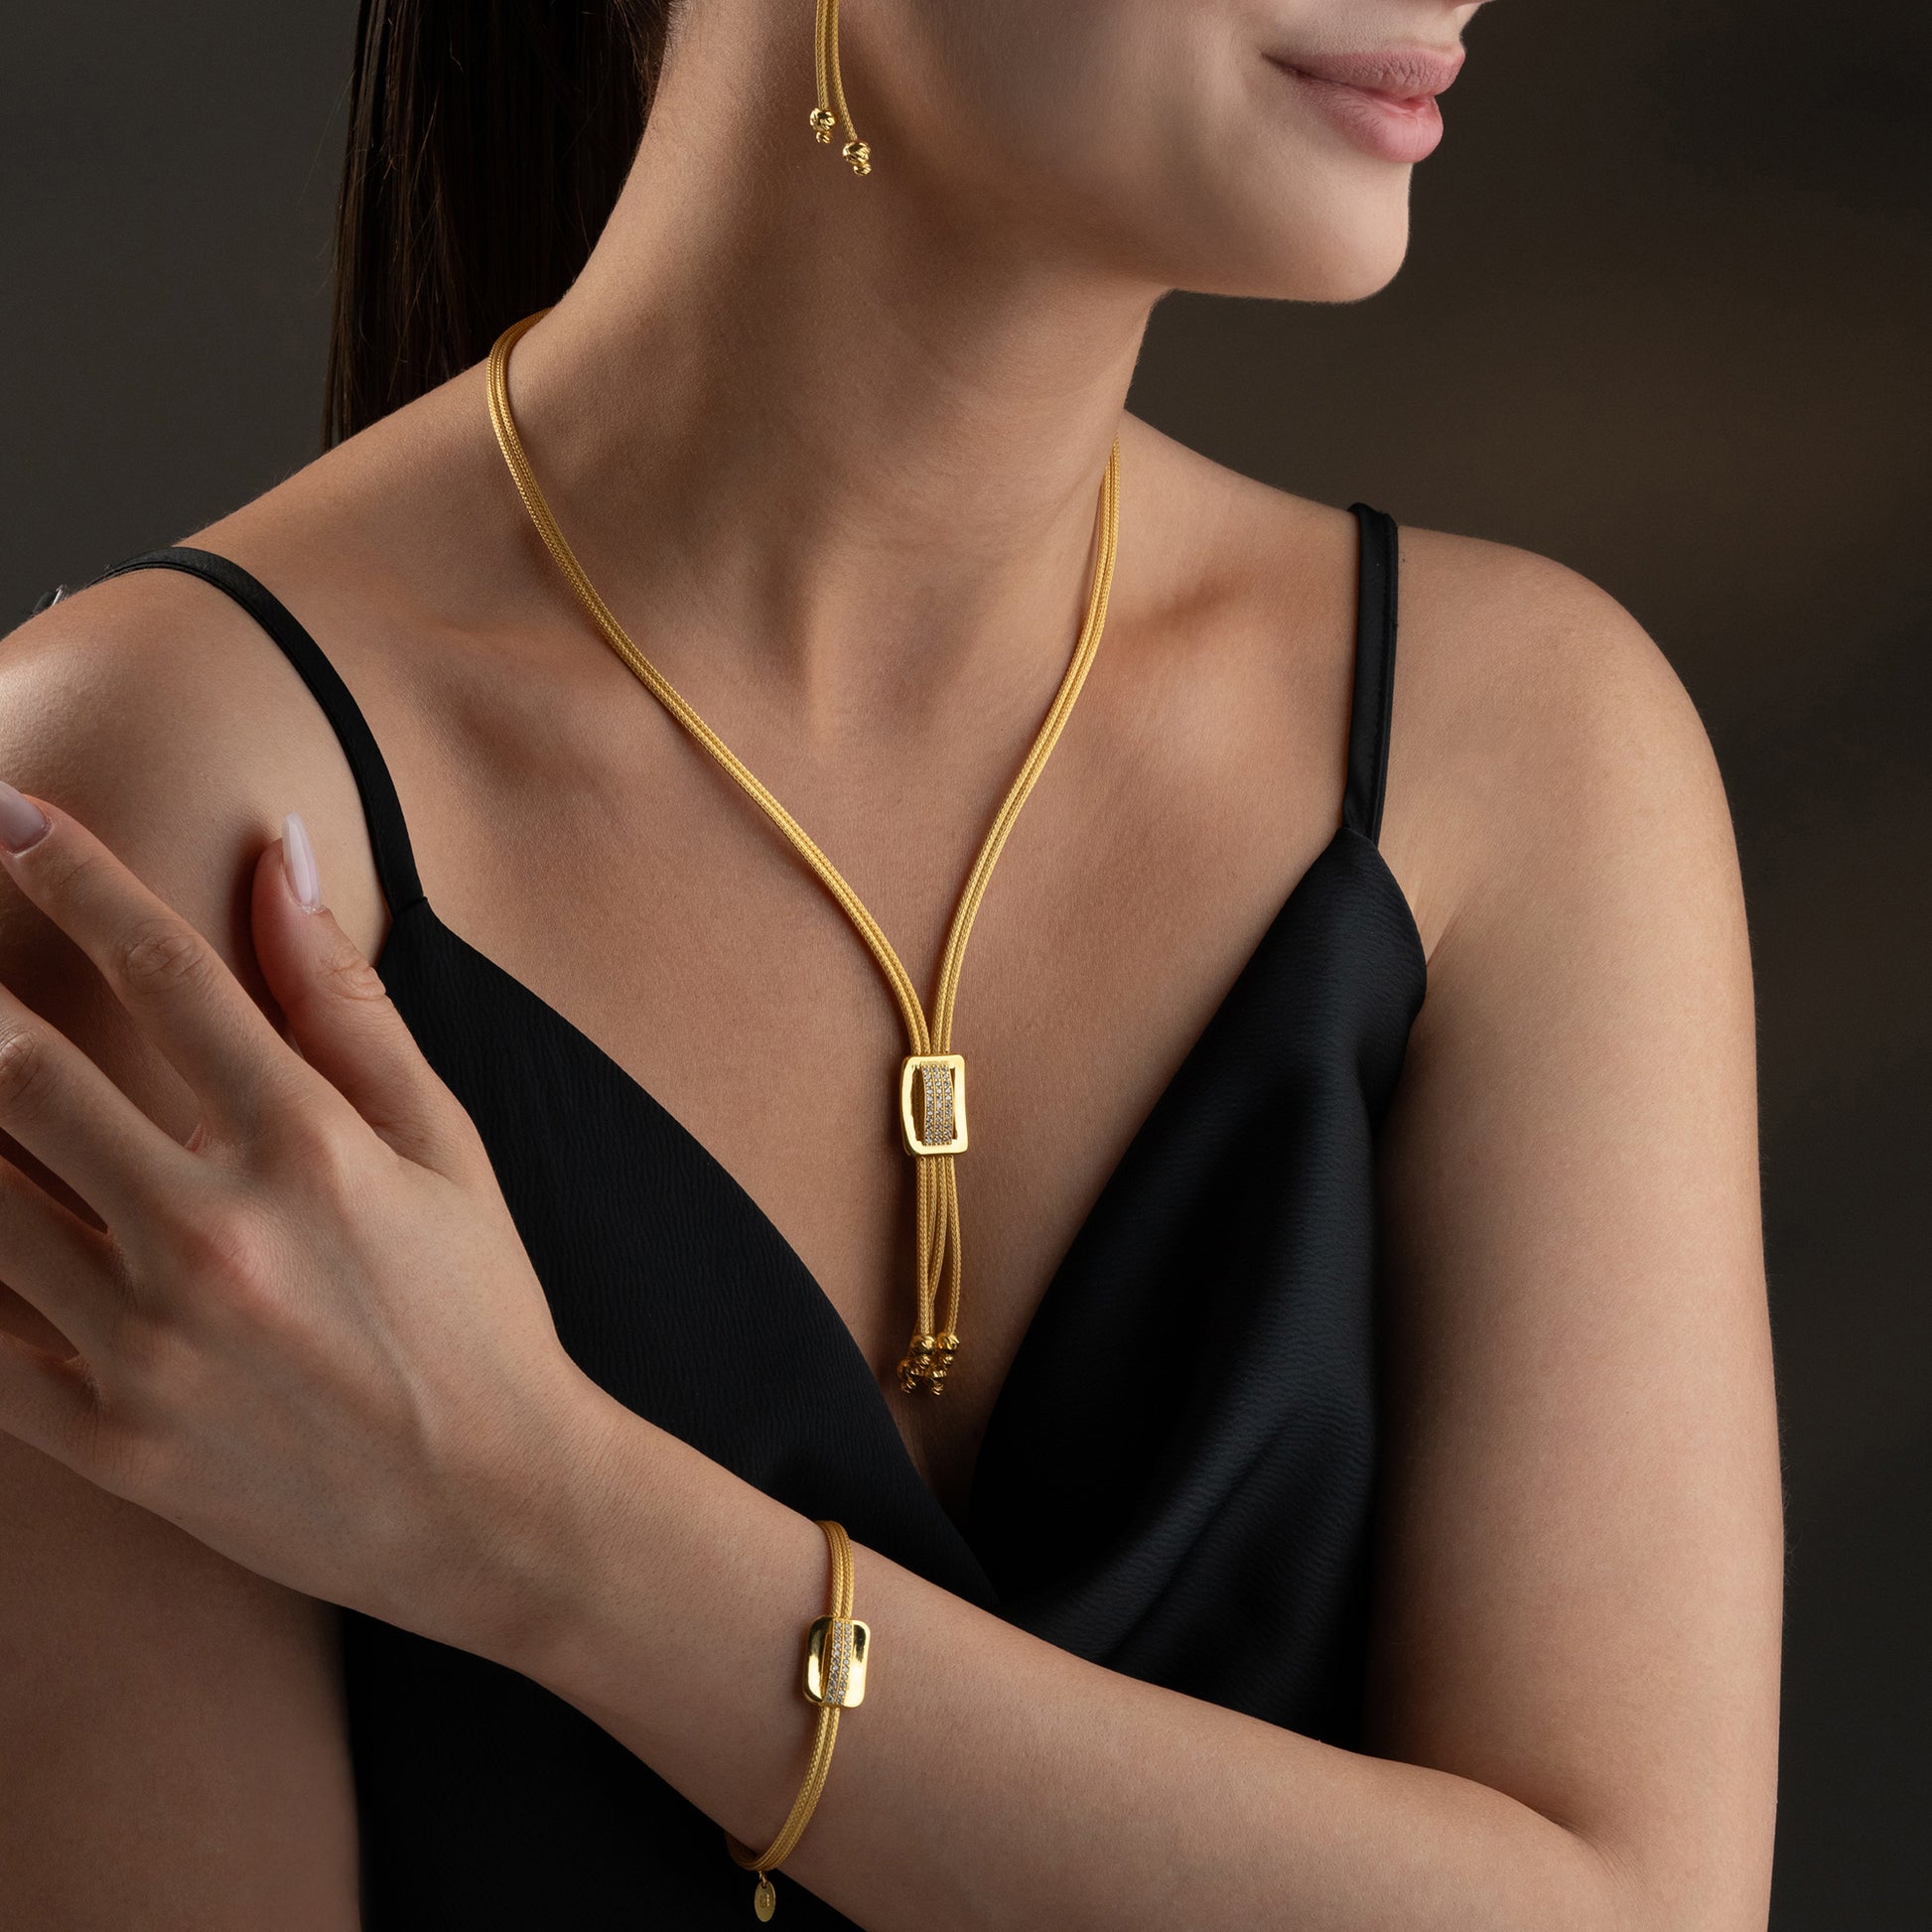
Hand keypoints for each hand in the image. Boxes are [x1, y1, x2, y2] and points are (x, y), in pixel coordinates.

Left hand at [0, 785, 609, 1658]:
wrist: (496, 1510)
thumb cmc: (479, 1307)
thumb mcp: (444, 1145)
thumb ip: (348, 1001)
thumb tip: (282, 852)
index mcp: (310, 1149)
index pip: (165, 972)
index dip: (72, 874)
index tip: (8, 812)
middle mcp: (216, 1235)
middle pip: (20, 1072)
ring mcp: (151, 1347)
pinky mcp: (110, 1442)